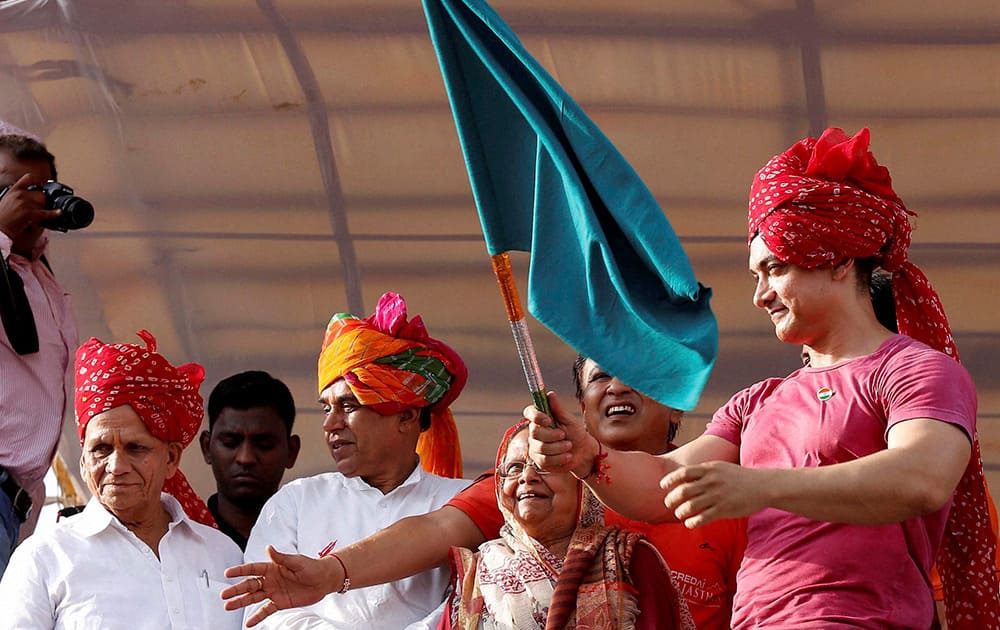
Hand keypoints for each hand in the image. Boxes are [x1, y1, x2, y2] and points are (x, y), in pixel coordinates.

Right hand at [0, 173, 57, 242]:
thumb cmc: (2, 218)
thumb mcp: (7, 201)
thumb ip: (17, 196)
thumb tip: (29, 196)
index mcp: (13, 190)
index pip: (28, 178)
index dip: (38, 181)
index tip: (42, 185)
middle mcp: (20, 194)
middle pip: (41, 193)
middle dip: (43, 201)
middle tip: (41, 207)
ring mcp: (25, 203)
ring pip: (44, 202)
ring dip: (44, 208)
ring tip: (39, 215)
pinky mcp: (29, 213)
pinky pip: (45, 212)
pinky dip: (53, 214)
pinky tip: (59, 213)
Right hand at [221, 545, 342, 626]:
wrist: (324, 580)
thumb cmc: (311, 567)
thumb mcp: (297, 561)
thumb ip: (281, 557)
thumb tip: (268, 548)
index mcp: (272, 567)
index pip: (252, 569)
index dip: (240, 571)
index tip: (227, 573)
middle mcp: (270, 580)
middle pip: (249, 585)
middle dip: (236, 590)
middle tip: (223, 595)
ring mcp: (273, 592)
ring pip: (253, 598)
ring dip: (241, 602)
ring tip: (228, 607)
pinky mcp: (280, 603)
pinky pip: (266, 610)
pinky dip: (257, 616)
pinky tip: (248, 622)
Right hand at [525, 392, 598, 478]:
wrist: (584, 453)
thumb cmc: (576, 434)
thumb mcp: (569, 420)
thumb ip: (558, 409)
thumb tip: (550, 394)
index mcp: (541, 419)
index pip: (529, 412)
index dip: (535, 415)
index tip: (548, 420)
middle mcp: (535, 433)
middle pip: (535, 432)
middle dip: (552, 435)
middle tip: (564, 435)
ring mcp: (535, 447)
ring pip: (541, 447)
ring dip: (559, 447)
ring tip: (569, 446)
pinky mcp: (540, 461)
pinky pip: (545, 460)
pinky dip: (559, 458)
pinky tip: (567, 456)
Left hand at [661, 462, 766, 527]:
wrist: (763, 486)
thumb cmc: (740, 477)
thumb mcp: (720, 468)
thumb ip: (704, 472)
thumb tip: (685, 477)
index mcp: (709, 469)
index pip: (683, 473)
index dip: (670, 480)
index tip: (662, 486)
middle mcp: (711, 481)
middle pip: (683, 490)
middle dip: (671, 499)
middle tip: (668, 504)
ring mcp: (718, 496)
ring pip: (690, 506)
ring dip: (680, 511)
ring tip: (679, 514)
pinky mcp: (724, 509)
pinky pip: (703, 518)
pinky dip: (692, 522)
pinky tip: (690, 523)